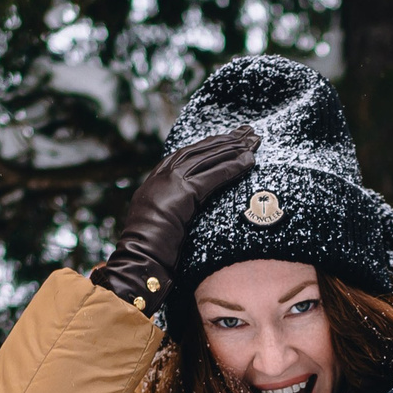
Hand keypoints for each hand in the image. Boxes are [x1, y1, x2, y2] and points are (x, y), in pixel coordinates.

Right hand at [92, 127, 260, 312]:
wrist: (138, 260)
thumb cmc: (148, 253)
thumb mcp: (159, 224)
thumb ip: (171, 211)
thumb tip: (184, 213)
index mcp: (154, 183)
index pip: (185, 156)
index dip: (208, 146)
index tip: (227, 139)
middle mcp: (161, 177)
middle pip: (198, 151)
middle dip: (225, 141)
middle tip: (247, 132)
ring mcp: (170, 183)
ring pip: (207, 159)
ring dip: (233, 149)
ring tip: (253, 142)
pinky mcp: (182, 194)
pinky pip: (213, 176)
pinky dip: (232, 168)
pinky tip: (249, 162)